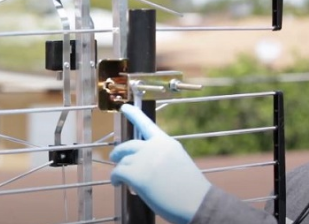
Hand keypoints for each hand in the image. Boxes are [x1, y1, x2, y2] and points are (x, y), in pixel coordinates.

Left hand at [110, 104, 210, 223]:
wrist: (198, 204)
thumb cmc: (190, 190)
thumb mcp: (177, 162)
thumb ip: (159, 157)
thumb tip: (140, 164)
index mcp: (167, 143)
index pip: (147, 125)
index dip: (133, 115)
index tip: (123, 107)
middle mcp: (154, 147)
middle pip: (128, 145)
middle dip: (119, 152)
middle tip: (114, 158)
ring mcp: (144, 159)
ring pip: (123, 162)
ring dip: (120, 171)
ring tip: (121, 181)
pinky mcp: (136, 174)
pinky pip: (117, 173)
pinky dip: (115, 179)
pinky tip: (117, 184)